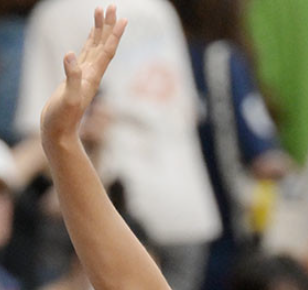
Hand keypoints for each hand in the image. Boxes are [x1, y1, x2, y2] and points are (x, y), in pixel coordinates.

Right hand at [40, 5, 126, 146]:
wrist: (59, 132)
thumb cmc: (63, 118)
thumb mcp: (68, 98)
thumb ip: (71, 77)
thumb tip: (70, 55)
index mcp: (93, 76)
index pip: (107, 50)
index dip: (114, 34)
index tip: (121, 17)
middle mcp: (92, 74)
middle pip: (103, 44)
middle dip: (107, 25)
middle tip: (111, 5)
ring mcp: (84, 75)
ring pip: (94, 47)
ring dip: (98, 30)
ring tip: (100, 12)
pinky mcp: (75, 78)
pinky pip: (85, 54)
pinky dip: (88, 42)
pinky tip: (89, 36)